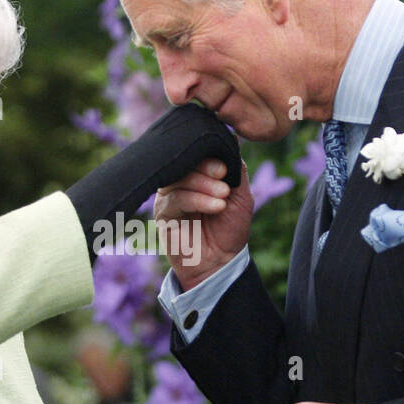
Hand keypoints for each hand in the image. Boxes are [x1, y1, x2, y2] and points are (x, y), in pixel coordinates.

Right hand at [155, 159, 253, 290]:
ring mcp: (169, 196)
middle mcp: (181, 181)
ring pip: (180, 178)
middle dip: (207, 167)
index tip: (225, 167)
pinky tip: (215, 206)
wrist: (221, 261)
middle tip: (224, 177)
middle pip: (185, 161)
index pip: (196, 152)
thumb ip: (236, 168)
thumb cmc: (230, 228)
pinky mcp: (162, 213)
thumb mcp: (241, 195)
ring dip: (204, 185)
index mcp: (198, 173)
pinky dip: (197, 200)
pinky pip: (175, 199)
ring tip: (223, 197)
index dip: (209, 155)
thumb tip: (230, 141)